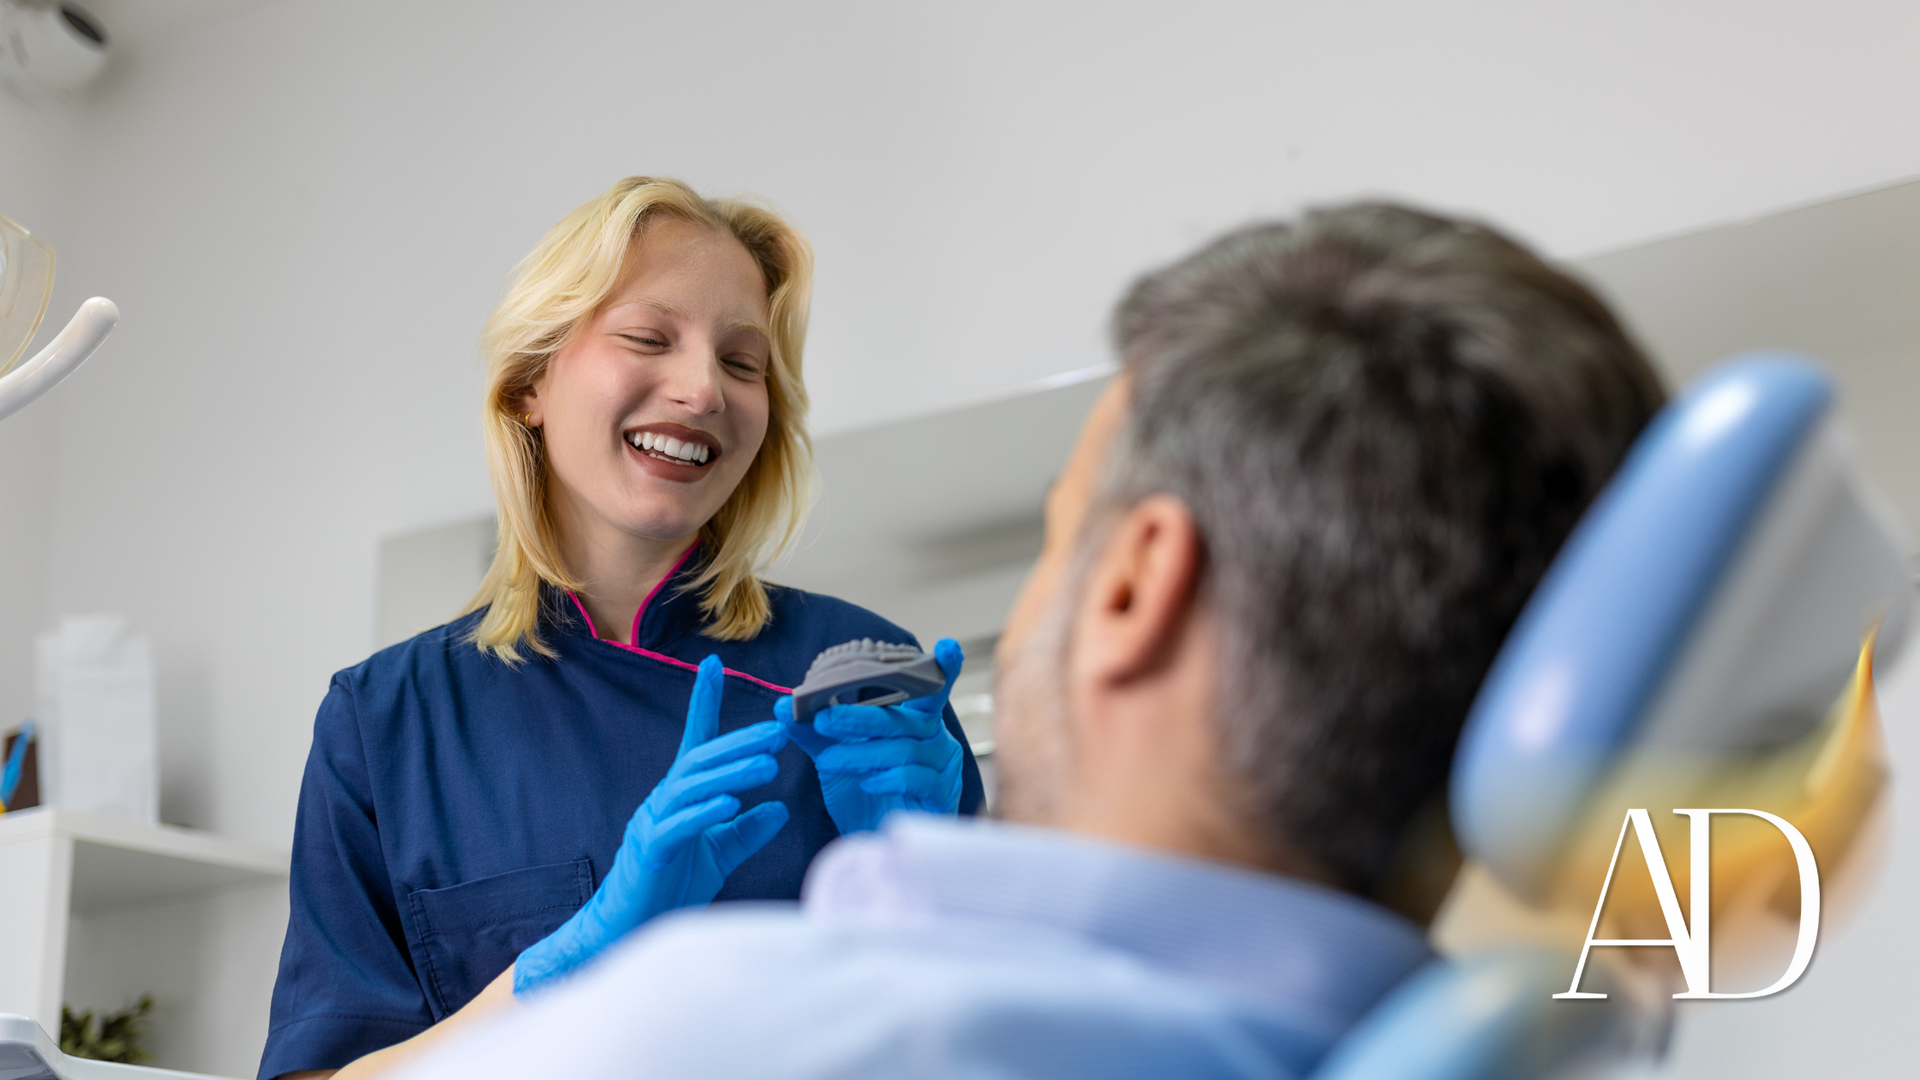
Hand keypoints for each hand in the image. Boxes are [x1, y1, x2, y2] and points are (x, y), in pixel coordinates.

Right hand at [514, 656, 788, 996]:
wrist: (628, 931)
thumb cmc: (670, 888)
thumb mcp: (717, 855)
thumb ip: (745, 832)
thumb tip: (780, 808)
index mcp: (679, 797)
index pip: (695, 743)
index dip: (703, 703)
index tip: (713, 664)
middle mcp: (663, 801)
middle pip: (701, 760)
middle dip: (740, 742)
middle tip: (780, 730)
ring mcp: (652, 824)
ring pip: (691, 788)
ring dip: (731, 774)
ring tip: (767, 765)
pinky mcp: (650, 854)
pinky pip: (676, 827)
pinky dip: (704, 813)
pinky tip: (731, 804)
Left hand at [783, 638, 964, 834]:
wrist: (871, 843)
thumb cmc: (862, 795)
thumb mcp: (833, 757)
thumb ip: (812, 731)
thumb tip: (782, 706)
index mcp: (917, 722)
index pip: (931, 690)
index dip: (942, 668)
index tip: (948, 646)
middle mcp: (936, 740)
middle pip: (904, 719)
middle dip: (861, 718)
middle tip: (824, 719)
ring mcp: (943, 768)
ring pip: (906, 750)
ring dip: (863, 753)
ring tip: (830, 760)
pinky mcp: (942, 797)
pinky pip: (918, 779)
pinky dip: (889, 779)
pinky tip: (867, 784)